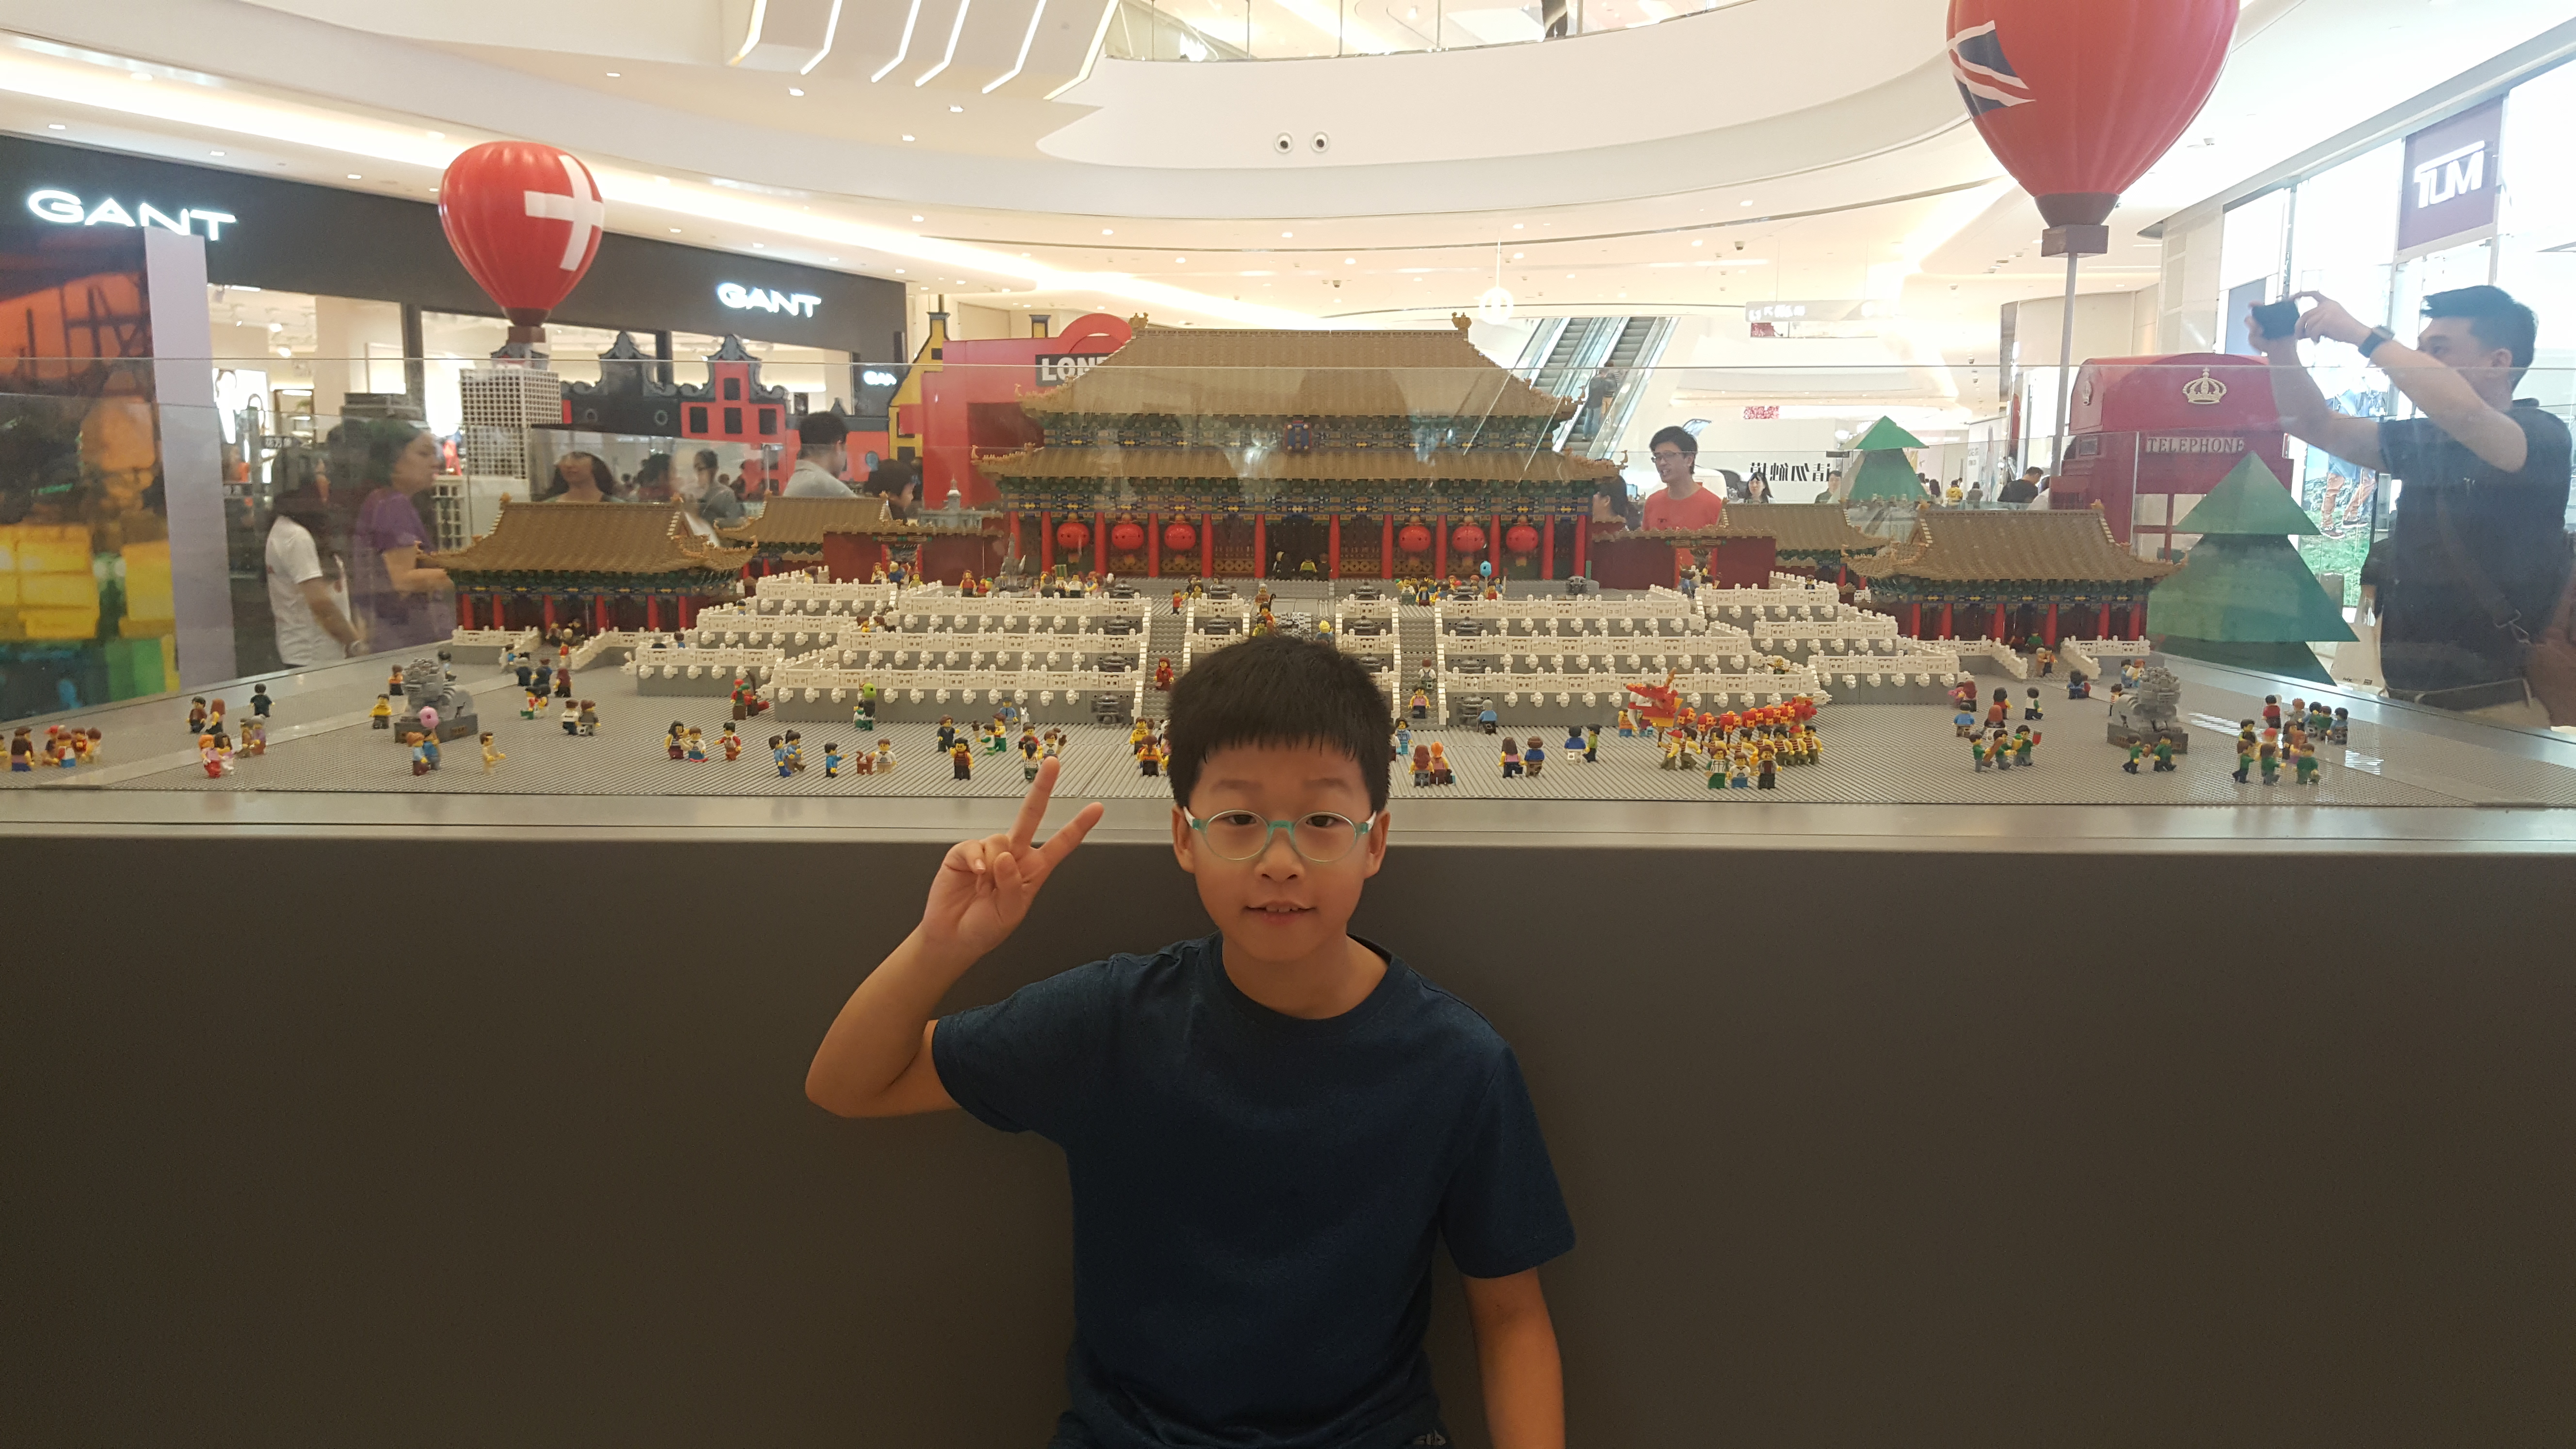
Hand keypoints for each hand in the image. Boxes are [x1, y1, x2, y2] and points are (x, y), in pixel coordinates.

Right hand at [917, 755, 1104, 961]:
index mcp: (1033, 870)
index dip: (1078, 826)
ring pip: (998, 840)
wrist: (953, 937)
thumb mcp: (1010, 913)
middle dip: (1042, 788)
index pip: (1060, 844)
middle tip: (1052, 764)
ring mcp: (989, 852)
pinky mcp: (965, 852)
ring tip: (984, 886)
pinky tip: (973, 875)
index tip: (1096, 808)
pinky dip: (974, 861)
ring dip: (992, 866)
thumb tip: (1004, 857)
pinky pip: (973, 847)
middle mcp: (1013, 855)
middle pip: (1030, 817)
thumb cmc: (985, 927)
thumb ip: (1012, 885)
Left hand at [2289, 292, 2371, 347]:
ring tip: (2314, 339)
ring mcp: (2327, 311)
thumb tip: (2299, 330)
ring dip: (2308, 334)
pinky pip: (2312, 331)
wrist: (2357, 333)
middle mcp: (2327, 305)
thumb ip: (2316, 321)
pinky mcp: (2327, 320)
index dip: (2301, 294)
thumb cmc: (2343, 330)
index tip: (2290, 298)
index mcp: (2329, 302)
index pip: (2313, 294)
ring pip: (2307, 324)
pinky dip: (2313, 338)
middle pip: (2305, 315)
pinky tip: (2318, 341)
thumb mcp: (2329, 322)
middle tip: (2299, 337)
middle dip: (2299, 327)